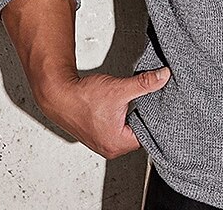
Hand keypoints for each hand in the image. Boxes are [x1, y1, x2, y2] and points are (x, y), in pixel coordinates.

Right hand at [36, 66, 171, 158]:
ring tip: (137, 102)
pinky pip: (119, 128)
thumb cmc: (82, 98)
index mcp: (117, 144)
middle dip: (146, 115)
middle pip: (140, 133)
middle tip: (152, 100)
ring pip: (129, 130)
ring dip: (134, 115)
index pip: (149, 134)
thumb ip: (144, 83)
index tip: (162, 104)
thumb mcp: (120, 88)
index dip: (157, 117)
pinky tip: (125, 105)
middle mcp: (111, 147)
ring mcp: (104, 142)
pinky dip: (124, 117)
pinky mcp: (99, 134)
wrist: (58, 95)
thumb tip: (163, 76)